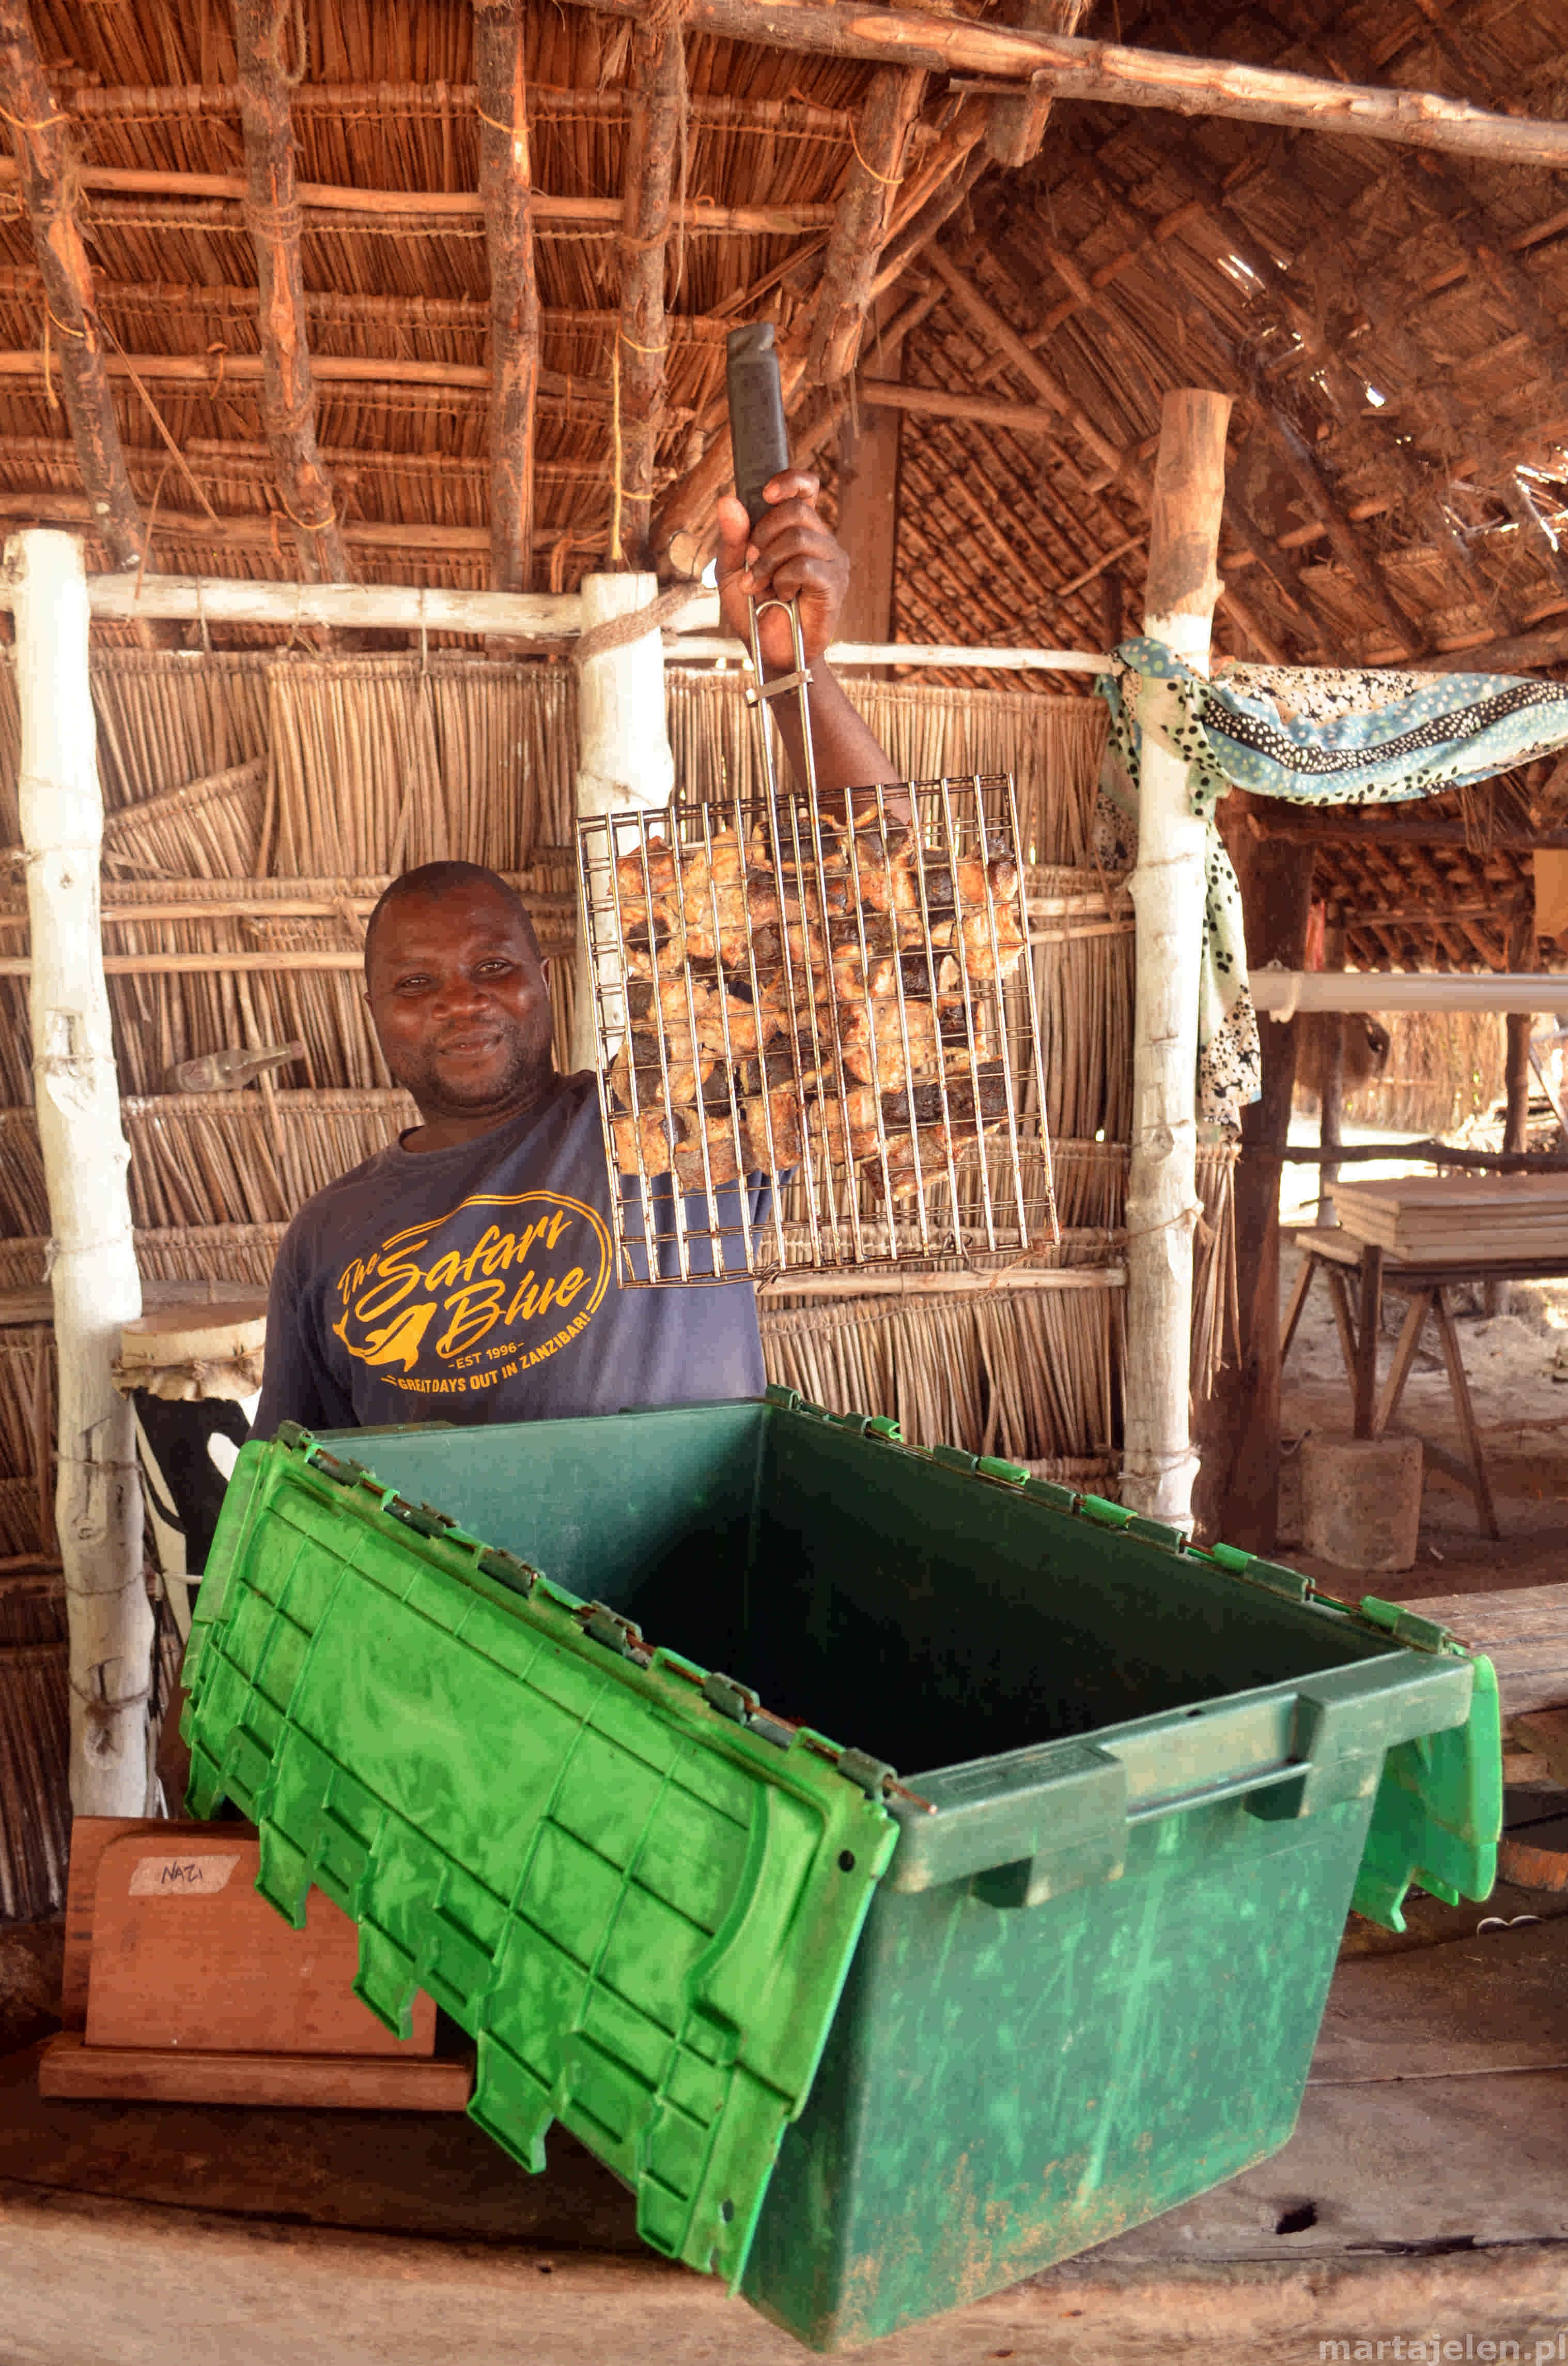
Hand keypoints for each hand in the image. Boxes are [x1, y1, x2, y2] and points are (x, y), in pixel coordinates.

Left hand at [715, 471, 849, 673]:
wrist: (771, 653)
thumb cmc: (754, 612)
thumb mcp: (731, 571)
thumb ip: (732, 538)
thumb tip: (728, 500)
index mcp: (799, 531)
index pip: (806, 488)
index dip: (789, 481)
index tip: (766, 494)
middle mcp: (820, 541)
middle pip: (796, 510)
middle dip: (763, 534)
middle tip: (751, 562)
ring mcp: (831, 561)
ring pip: (798, 537)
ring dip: (768, 562)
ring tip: (759, 586)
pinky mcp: (835, 584)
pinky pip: (805, 565)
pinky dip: (783, 580)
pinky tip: (781, 596)